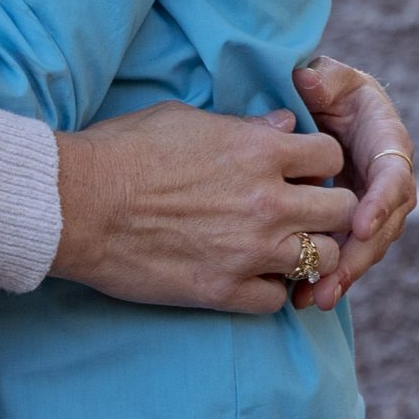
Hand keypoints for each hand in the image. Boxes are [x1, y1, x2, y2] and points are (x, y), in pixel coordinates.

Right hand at [48, 101, 357, 314]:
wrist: (79, 203)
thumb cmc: (125, 150)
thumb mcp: (188, 119)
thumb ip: (246, 125)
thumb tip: (286, 125)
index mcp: (258, 149)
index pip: (330, 154)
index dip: (320, 160)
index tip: (303, 168)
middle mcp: (267, 200)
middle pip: (340, 209)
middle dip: (328, 206)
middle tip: (303, 209)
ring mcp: (250, 249)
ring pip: (322, 258)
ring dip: (306, 250)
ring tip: (280, 245)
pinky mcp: (225, 290)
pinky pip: (278, 299)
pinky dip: (271, 288)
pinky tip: (250, 273)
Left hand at [288, 57, 417, 309]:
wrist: (323, 105)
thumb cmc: (329, 86)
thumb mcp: (328, 75)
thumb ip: (322, 78)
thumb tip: (307, 81)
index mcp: (388, 141)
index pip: (394, 177)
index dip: (380, 202)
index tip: (360, 224)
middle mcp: (387, 179)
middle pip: (385, 225)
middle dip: (360, 255)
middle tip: (333, 280)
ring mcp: (372, 205)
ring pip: (367, 247)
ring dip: (344, 274)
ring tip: (315, 298)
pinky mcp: (351, 223)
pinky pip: (346, 252)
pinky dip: (329, 275)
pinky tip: (304, 299)